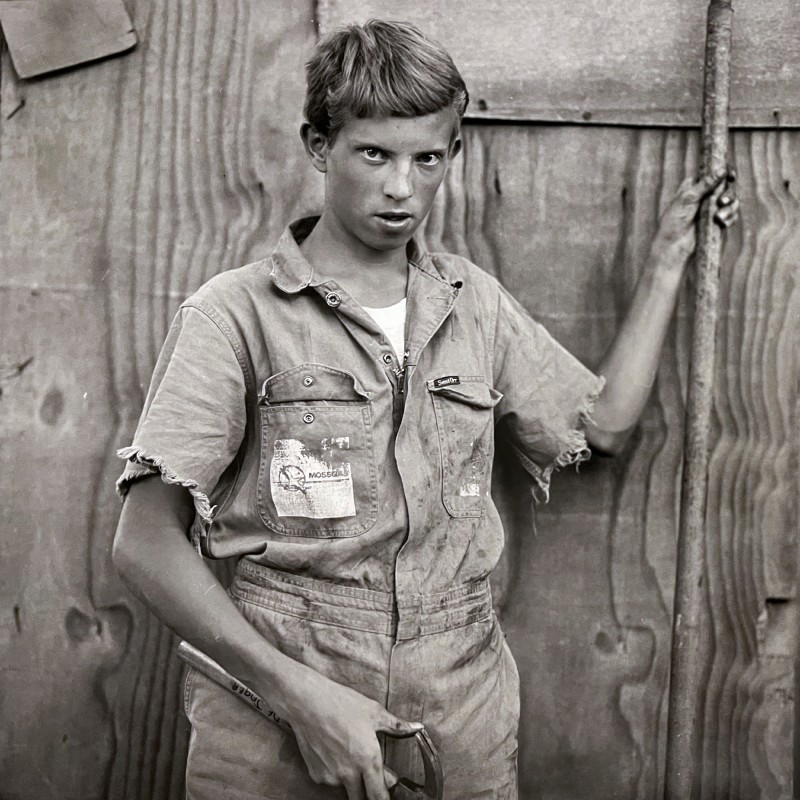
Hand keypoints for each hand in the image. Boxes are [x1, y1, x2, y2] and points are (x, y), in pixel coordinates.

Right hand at [285, 668, 421, 799]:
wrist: (308, 701)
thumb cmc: (341, 703)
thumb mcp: (374, 711)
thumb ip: (397, 725)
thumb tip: (416, 727)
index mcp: (367, 759)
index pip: (379, 796)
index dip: (385, 798)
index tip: (388, 792)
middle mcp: (349, 773)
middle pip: (362, 798)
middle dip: (369, 791)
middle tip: (372, 774)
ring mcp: (331, 776)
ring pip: (346, 788)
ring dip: (352, 780)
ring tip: (350, 754)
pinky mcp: (316, 774)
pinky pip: (330, 780)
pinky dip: (335, 772)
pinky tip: (334, 752)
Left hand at [649, 168, 739, 268]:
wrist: (673, 245)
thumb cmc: (674, 220)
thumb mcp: (688, 198)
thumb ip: (706, 184)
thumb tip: (722, 169)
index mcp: (695, 186)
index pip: (714, 173)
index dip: (725, 172)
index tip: (730, 175)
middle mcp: (705, 195)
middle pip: (727, 187)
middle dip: (728, 194)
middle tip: (722, 202)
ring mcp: (712, 208)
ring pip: (732, 202)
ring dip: (729, 208)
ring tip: (718, 217)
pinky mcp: (717, 221)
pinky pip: (731, 216)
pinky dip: (729, 218)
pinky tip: (721, 223)